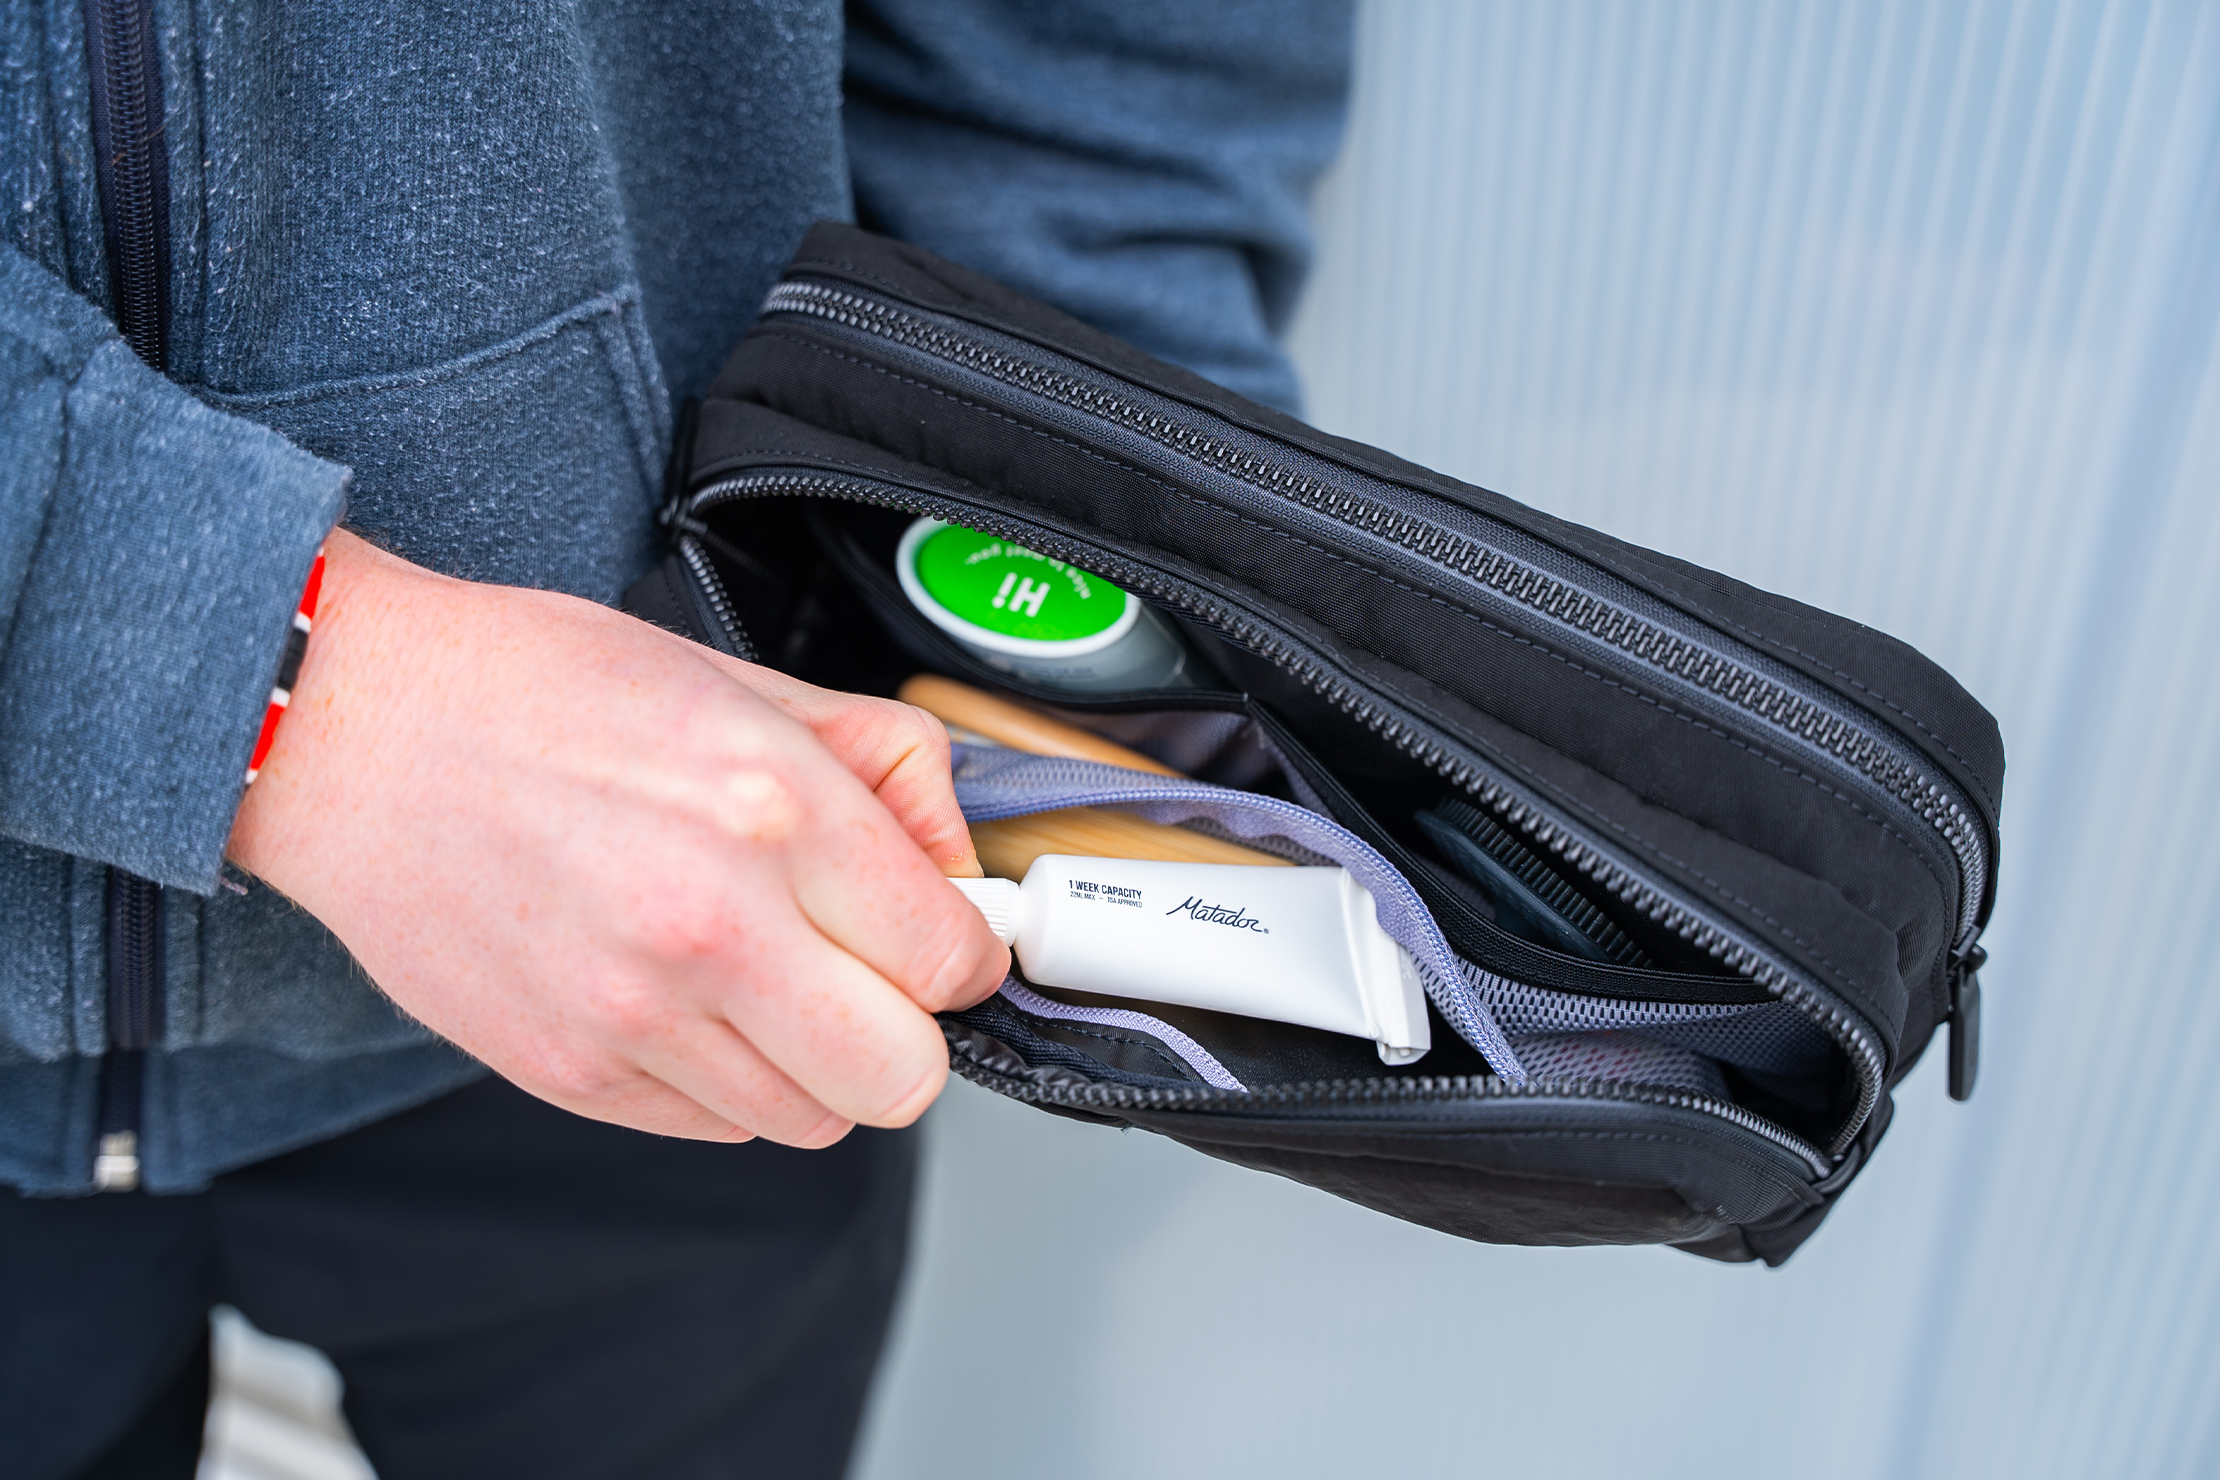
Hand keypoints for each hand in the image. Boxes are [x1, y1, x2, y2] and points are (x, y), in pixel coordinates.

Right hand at [226, 530, 1008, 1146]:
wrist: (354, 731)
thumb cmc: (542, 691)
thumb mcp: (747, 681)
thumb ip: (888, 771)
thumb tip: (959, 869)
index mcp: (774, 807)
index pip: (950, 960)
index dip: (966, 947)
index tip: (943, 931)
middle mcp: (712, 925)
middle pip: (902, 1079)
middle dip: (910, 1030)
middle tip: (872, 972)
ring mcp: (633, 1016)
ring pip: (814, 1119)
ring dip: (816, 1058)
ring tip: (763, 971)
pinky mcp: (571, 1074)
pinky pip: (716, 1126)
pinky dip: (728, 1077)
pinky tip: (685, 993)